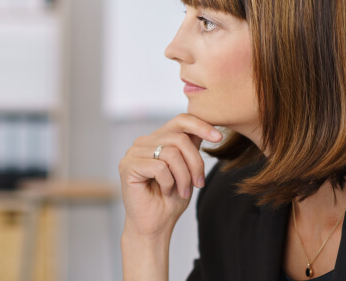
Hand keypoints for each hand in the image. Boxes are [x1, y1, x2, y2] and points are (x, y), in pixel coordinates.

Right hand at [118, 113, 221, 237]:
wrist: (155, 226)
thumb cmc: (170, 201)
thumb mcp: (188, 169)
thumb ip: (191, 148)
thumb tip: (208, 127)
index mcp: (156, 140)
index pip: (180, 120)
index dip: (201, 125)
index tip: (219, 138)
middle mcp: (142, 143)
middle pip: (179, 138)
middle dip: (195, 163)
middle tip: (198, 184)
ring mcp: (133, 153)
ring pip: (171, 153)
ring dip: (183, 176)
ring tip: (182, 191)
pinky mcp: (127, 166)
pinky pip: (159, 167)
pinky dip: (169, 182)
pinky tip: (166, 191)